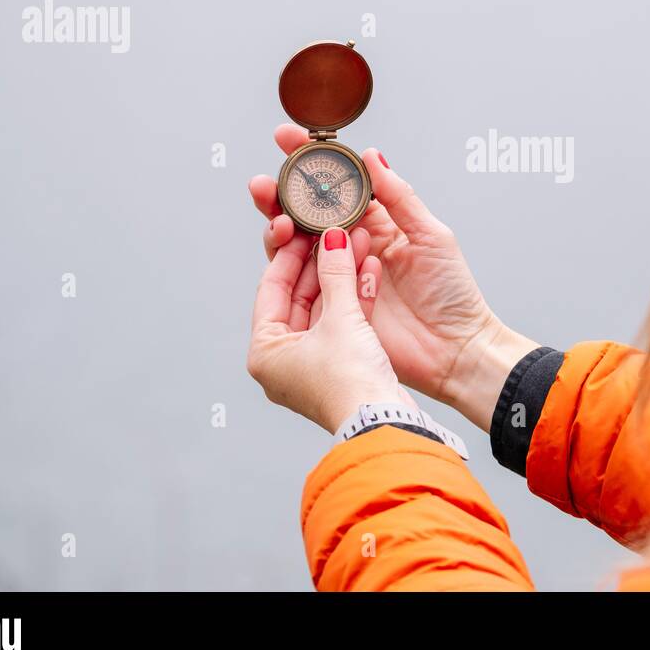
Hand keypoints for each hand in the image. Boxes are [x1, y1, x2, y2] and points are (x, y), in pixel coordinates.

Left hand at [247, 226, 411, 432]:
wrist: (384, 421)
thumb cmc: (350, 382)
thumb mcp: (340, 317)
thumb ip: (335, 273)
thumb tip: (331, 238)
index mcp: (265, 352)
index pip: (271, 289)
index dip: (290, 254)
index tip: (304, 228)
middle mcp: (283, 360)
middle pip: (298, 297)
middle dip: (321, 264)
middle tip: (332, 233)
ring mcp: (311, 365)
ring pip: (323, 309)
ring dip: (341, 278)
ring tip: (356, 245)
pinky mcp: (339, 369)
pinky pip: (341, 325)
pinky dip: (354, 300)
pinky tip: (369, 272)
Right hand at [249, 125, 536, 429]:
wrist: (455, 350)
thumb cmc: (452, 293)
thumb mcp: (430, 235)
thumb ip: (398, 197)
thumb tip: (371, 155)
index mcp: (378, 223)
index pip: (338, 185)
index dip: (311, 162)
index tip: (286, 140)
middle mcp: (353, 245)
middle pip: (306, 213)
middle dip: (280, 194)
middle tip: (264, 184)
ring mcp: (339, 276)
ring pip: (296, 245)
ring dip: (279, 226)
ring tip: (276, 217)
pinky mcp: (331, 306)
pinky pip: (301, 281)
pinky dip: (288, 261)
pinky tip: (286, 244)